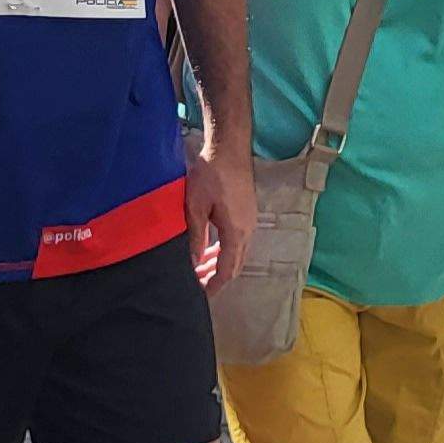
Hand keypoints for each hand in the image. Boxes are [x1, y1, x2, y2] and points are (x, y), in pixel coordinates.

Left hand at [186, 148, 254, 291]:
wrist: (229, 147)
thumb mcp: (195, 207)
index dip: (215, 285)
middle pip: (236, 264)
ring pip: (238, 252)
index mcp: (236, 232)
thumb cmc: (211, 173)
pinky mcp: (247, 211)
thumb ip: (195, 237)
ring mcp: (250, 220)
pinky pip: (239, 240)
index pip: (228, 269)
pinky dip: (225, 249)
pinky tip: (210, 246)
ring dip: (220, 262)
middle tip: (198, 283)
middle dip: (217, 277)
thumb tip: (193, 262)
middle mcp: (248, 230)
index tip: (201, 295)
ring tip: (200, 267)